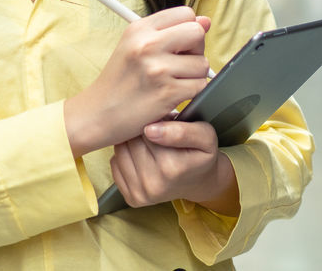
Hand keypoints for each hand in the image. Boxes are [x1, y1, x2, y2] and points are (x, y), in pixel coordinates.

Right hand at [64, 7, 210, 155]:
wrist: (97, 114)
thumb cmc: (119, 81)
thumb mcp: (135, 46)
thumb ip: (169, 31)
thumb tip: (206, 20)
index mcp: (139, 28)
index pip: (186, 13)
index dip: (188, 29)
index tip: (179, 45)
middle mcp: (147, 44)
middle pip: (197, 33)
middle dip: (196, 49)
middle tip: (180, 63)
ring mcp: (158, 69)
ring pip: (202, 63)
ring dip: (194, 76)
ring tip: (172, 82)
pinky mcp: (167, 93)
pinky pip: (199, 86)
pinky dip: (191, 93)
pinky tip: (173, 96)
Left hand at [109, 119, 239, 214]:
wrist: (199, 181)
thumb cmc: (200, 154)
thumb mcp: (205, 135)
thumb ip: (183, 130)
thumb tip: (150, 130)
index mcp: (171, 167)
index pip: (145, 129)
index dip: (153, 121)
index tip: (164, 123)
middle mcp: (154, 185)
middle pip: (131, 140)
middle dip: (142, 132)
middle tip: (158, 134)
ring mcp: (142, 194)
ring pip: (120, 150)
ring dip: (132, 143)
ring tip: (150, 145)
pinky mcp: (133, 199)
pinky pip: (115, 165)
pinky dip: (126, 157)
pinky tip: (142, 158)